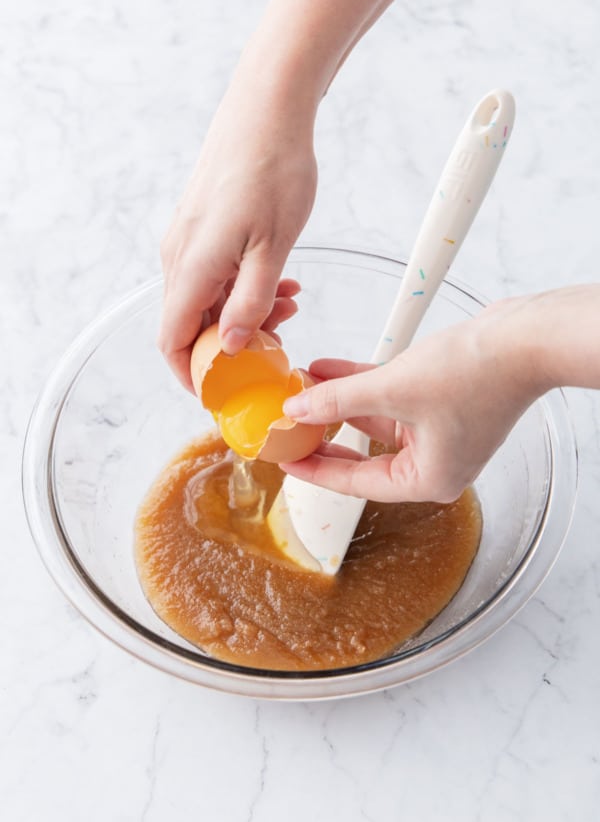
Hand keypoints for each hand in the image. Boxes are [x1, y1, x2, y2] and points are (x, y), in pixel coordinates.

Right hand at [158, 68, 317, 391]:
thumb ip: (251, 302)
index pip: (173, 341)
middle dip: (231, 344)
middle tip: (275, 345)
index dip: (193, 374)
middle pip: (191, 323)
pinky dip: (243, 287)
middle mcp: (179, 256)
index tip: (221, 391)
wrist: (268, 107)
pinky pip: (215, 273)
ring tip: (289, 305)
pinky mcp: (202, 226)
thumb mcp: (273, 247)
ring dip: (244, 313)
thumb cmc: (273, 169)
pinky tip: (280, 281)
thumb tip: (232, 345)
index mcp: (192, 267)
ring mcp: (189, 239)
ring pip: (207, 299)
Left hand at [281, 300, 546, 502]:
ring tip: (301, 387)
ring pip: (372, 421)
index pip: (356, 482)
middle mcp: (434, 463)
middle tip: (286, 429)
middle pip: (362, 455)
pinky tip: (328, 368)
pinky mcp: (439, 403)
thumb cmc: (476, 374)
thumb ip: (339, 400)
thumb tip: (298, 408)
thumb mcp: (393, 389)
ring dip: (338, 402)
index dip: (314, 469)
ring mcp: (437, 433)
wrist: (525, 339)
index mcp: (428, 479)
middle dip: (322, 434)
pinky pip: (388, 399)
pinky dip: (360, 385)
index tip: (282, 459)